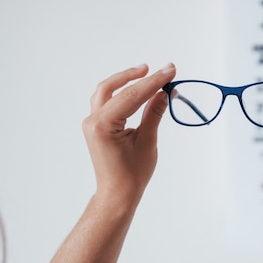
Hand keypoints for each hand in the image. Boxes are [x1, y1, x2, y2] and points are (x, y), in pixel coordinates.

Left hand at [82, 63, 175, 209]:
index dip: (153, 82)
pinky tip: (134, 87)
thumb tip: (165, 92)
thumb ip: (154, 113)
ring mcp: (92, 123)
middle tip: (159, 69)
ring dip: (125, 80)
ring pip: (106, 91)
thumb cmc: (132, 174)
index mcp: (103, 125)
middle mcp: (93, 121)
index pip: (131, 95)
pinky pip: (106, 101)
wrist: (117, 193)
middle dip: (138, 76)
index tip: (170, 71)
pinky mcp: (96, 125)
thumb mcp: (147, 142)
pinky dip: (120, 91)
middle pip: (115, 88)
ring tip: (145, 71)